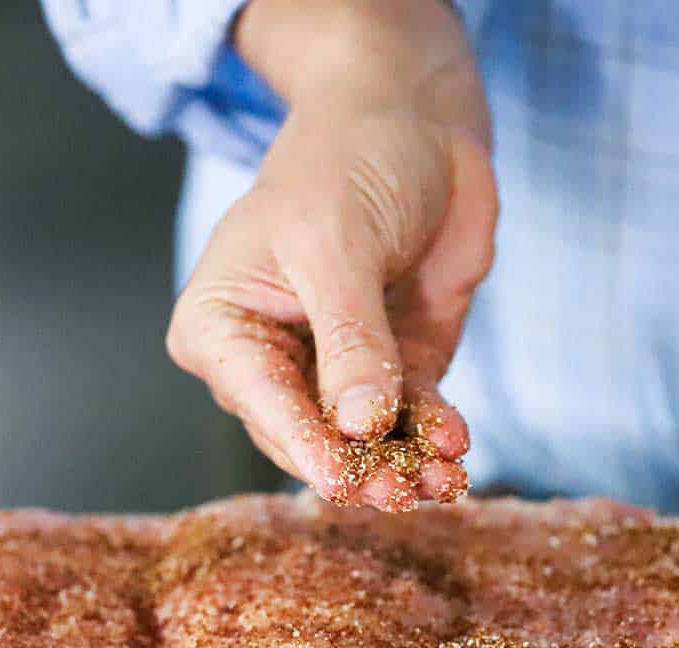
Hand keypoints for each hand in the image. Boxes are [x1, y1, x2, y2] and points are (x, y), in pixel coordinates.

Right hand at [165, 0, 496, 511]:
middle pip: (310, 436)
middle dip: (359, 468)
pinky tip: (455, 444)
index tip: (342, 483)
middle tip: (402, 493)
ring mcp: (334, 371)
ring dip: (403, 464)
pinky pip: (410, 418)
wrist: (414, 124)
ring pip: (364, 441)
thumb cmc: (344, 160)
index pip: (261, 401)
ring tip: (441, 479)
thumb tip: (360, 424)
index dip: (303, 446)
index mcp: (223, 328)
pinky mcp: (392, 370)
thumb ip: (349, 338)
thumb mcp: (336, 244)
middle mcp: (271, 361)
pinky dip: (433, 434)